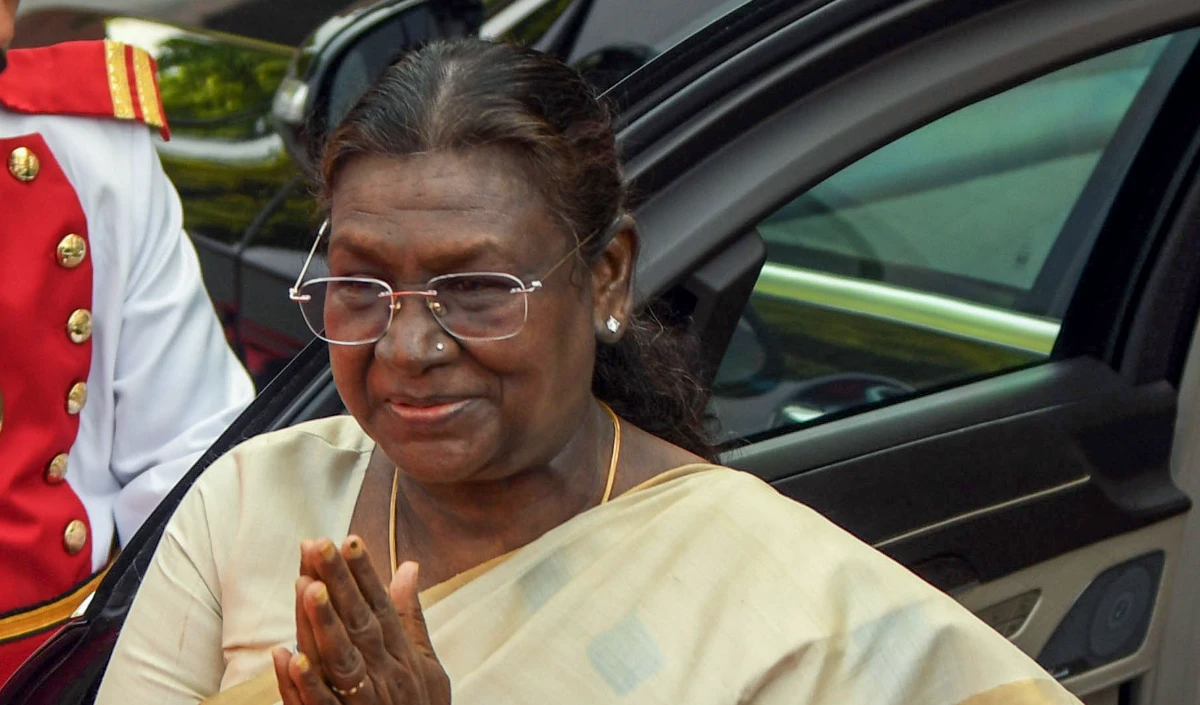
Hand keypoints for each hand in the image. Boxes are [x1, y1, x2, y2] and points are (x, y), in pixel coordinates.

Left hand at [271, 536, 450, 703]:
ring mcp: (367, 700)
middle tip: (319, 545)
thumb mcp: (426, 663)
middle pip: (360, 622)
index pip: (381, 605)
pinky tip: (287, 657)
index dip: (365, 573)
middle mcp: (387, 672)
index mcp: (403, 654)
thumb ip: (412, 617)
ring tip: (308, 588)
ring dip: (324, 625)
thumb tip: (409, 566)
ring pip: (342, 659)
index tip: (348, 539)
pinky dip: (306, 683)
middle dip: (339, 583)